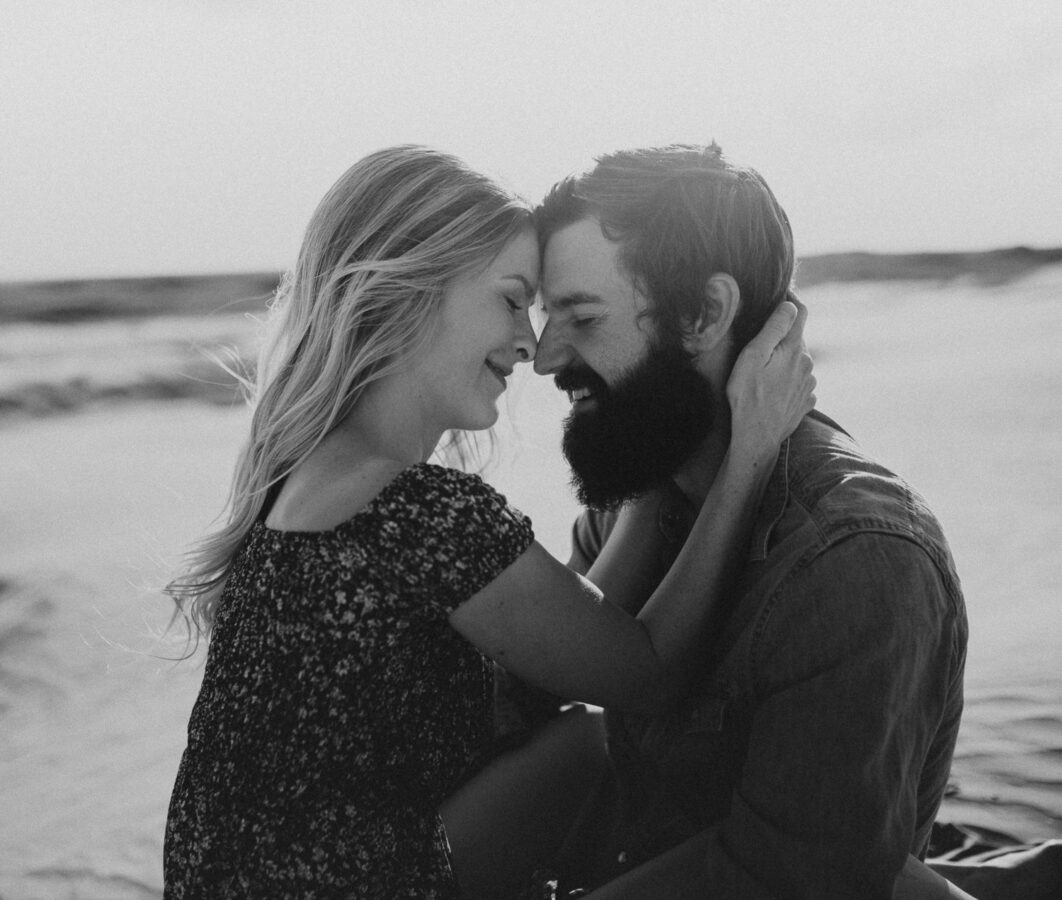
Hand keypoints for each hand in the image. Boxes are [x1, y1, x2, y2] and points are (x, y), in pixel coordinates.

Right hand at [725, 298, 815, 455]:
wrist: (757, 438)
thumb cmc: (747, 396)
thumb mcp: (752, 357)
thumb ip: (773, 329)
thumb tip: (789, 305)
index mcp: (794, 348)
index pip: (799, 312)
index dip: (790, 299)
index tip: (779, 294)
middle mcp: (808, 363)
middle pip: (797, 338)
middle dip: (782, 335)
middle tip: (759, 342)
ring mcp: (809, 384)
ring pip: (798, 361)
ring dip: (785, 360)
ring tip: (763, 372)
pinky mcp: (806, 401)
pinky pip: (799, 382)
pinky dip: (789, 380)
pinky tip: (772, 389)